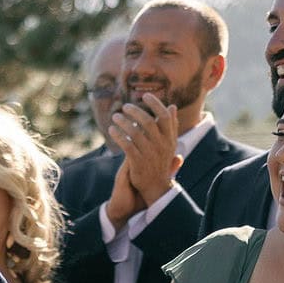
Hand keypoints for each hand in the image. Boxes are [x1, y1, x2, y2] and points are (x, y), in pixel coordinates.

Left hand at [107, 93, 181, 208]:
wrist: (156, 187)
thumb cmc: (161, 162)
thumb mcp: (170, 144)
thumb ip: (171, 125)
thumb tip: (172, 106)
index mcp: (170, 138)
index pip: (165, 116)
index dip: (155, 104)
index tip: (145, 95)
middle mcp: (161, 145)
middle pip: (148, 122)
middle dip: (135, 111)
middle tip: (125, 106)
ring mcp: (149, 154)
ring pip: (135, 132)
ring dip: (123, 122)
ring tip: (115, 116)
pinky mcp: (137, 162)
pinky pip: (126, 145)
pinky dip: (118, 135)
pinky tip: (111, 130)